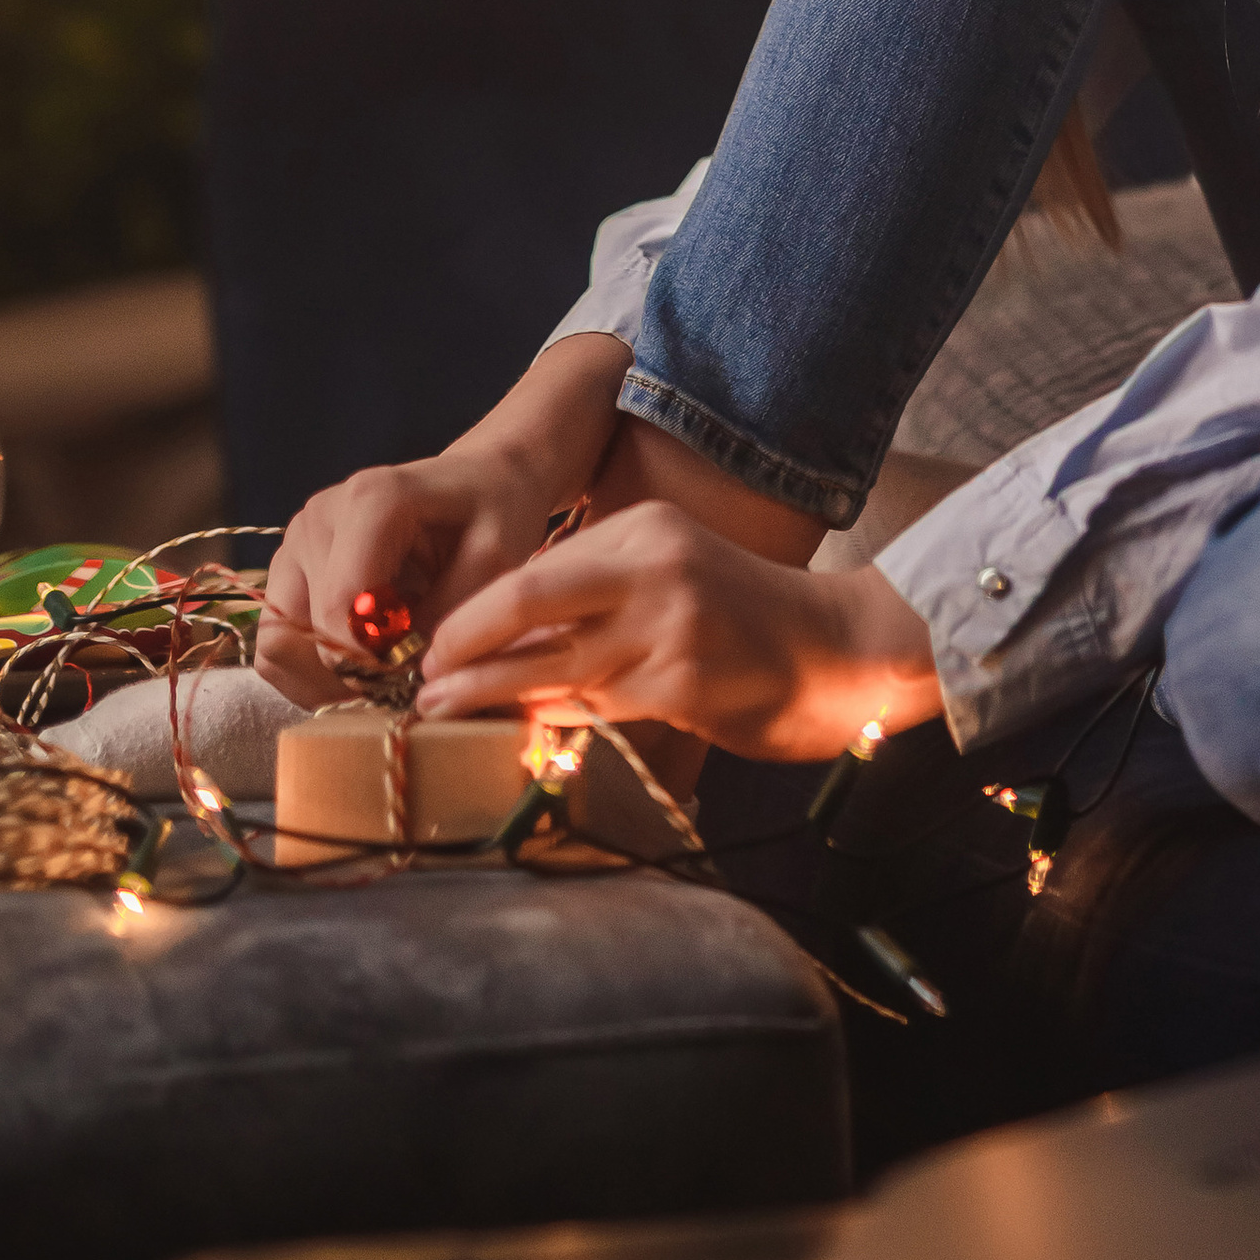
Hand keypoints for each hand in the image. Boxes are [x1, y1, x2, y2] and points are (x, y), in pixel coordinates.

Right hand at [256, 334, 631, 704]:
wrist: (481, 478)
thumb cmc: (497, 511)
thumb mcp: (499, 558)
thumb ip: (456, 613)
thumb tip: (413, 674)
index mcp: (371, 501)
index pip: (342, 607)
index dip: (373, 660)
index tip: (417, 678)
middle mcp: (320, 514)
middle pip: (307, 628)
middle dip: (353, 670)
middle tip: (405, 684)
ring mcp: (298, 537)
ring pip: (281, 639)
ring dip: (327, 673)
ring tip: (385, 676)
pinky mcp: (291, 562)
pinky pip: (276, 635)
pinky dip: (311, 665)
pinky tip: (362, 665)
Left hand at [416, 505, 941, 763]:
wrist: (839, 652)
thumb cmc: (748, 620)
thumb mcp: (673, 576)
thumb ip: (602, 591)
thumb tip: (508, 632)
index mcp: (647, 530)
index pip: (538, 570)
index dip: (476, 610)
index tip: (433, 641)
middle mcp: (652, 567)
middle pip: (528, 601)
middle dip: (463, 643)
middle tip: (420, 679)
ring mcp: (668, 624)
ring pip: (552, 663)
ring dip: (488, 691)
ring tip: (439, 710)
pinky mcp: (680, 683)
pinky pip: (593, 704)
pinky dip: (548, 718)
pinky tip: (514, 729)